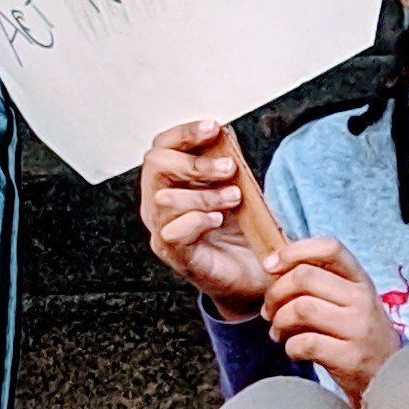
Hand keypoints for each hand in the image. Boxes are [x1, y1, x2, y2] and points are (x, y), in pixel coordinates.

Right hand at [140, 118, 268, 314]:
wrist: (252, 280)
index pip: (163, 147)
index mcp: (170, 182)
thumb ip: (227, 166)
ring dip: (203, 194)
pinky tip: (218, 220)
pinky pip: (173, 232)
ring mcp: (162, 230)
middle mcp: (159, 203)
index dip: (185, 133)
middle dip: (195, 163)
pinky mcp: (174, 255)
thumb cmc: (241, 236)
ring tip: (234, 198)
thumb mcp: (239, 192)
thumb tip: (226, 134)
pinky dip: (197, 221)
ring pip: (164, 199)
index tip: (214, 128)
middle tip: (229, 168)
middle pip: (156, 166)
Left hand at [261, 237, 400, 407]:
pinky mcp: (350, 357)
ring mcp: (359, 329)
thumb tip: (273, 265)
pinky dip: (291, 348)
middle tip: (269, 310)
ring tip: (279, 332)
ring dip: (279, 322)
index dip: (294, 251)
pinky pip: (305, 343)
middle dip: (275, 293)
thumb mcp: (351, 303)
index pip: (329, 247)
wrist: (388, 381)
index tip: (271, 266)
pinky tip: (295, 352)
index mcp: (361, 282)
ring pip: (301, 309)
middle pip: (304, 277)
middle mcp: (363, 301)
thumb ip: (322, 282)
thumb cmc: (358, 338)